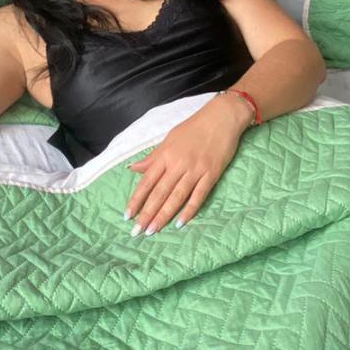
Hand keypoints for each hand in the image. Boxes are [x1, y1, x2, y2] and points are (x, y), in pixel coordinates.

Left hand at [125, 95, 248, 233]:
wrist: (221, 117)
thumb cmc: (194, 127)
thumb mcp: (169, 139)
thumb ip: (152, 157)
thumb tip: (133, 169)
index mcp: (165, 155)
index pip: (146, 182)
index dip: (136, 199)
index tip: (127, 215)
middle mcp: (178, 164)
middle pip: (159, 193)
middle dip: (147, 213)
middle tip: (137, 231)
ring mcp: (195, 170)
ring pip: (176, 197)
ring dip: (164, 215)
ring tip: (153, 230)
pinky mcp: (211, 174)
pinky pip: (198, 195)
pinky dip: (189, 210)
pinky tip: (180, 222)